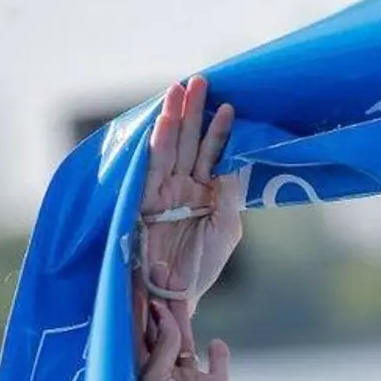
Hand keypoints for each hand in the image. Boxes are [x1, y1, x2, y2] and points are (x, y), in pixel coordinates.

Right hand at [139, 75, 243, 310]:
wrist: (175, 300)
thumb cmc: (201, 269)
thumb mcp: (227, 228)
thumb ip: (230, 194)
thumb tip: (236, 163)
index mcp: (203, 193)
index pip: (211, 154)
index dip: (219, 130)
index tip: (229, 104)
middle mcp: (181, 187)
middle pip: (188, 142)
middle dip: (194, 112)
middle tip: (201, 80)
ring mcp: (162, 193)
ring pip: (169, 148)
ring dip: (174, 118)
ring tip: (181, 89)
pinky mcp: (144, 201)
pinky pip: (150, 167)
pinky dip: (157, 144)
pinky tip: (164, 121)